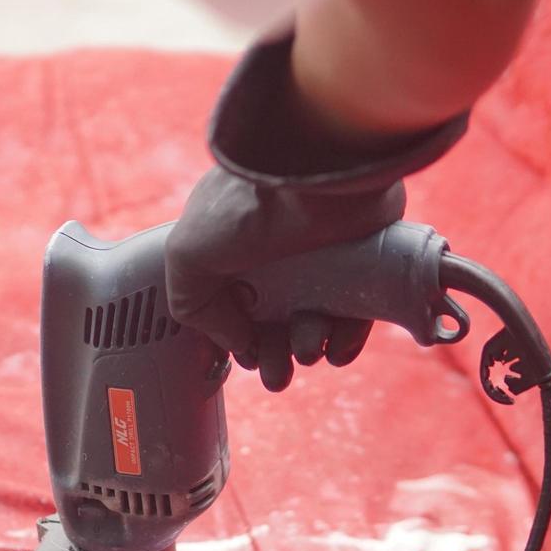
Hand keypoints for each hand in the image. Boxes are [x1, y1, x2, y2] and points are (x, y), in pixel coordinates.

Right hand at [165, 168, 405, 390]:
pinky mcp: (363, 263)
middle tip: (277, 376)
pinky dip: (347, 339)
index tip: (244, 356)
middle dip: (274, 357)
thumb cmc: (246, 207)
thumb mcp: (187, 255)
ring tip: (308, 349)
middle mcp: (276, 255)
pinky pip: (357, 314)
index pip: (233, 305)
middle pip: (275, 322)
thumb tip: (237, 341)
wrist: (317, 174)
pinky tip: (336, 348)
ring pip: (315, 321)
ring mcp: (321, 259)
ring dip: (309, 348)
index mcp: (233, 249)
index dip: (238, 338)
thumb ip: (192, 305)